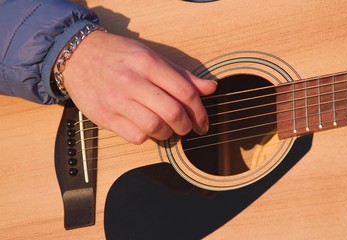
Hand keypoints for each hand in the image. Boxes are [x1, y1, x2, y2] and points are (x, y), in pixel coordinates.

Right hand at [62, 31, 216, 143]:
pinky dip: (147, 137)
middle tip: (188, 128)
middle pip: (173, 113)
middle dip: (187, 126)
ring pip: (155, 128)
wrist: (77, 56)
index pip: (185, 92)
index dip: (200, 111)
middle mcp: (133, 81)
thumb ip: (182, 75)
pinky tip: (147, 129)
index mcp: (149, 63)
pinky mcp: (105, 117)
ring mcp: (117, 100)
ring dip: (168, 134)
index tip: (203, 122)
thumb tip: (211, 87)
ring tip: (168, 129)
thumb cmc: (119, 56)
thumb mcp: (152, 57)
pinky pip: (135, 137)